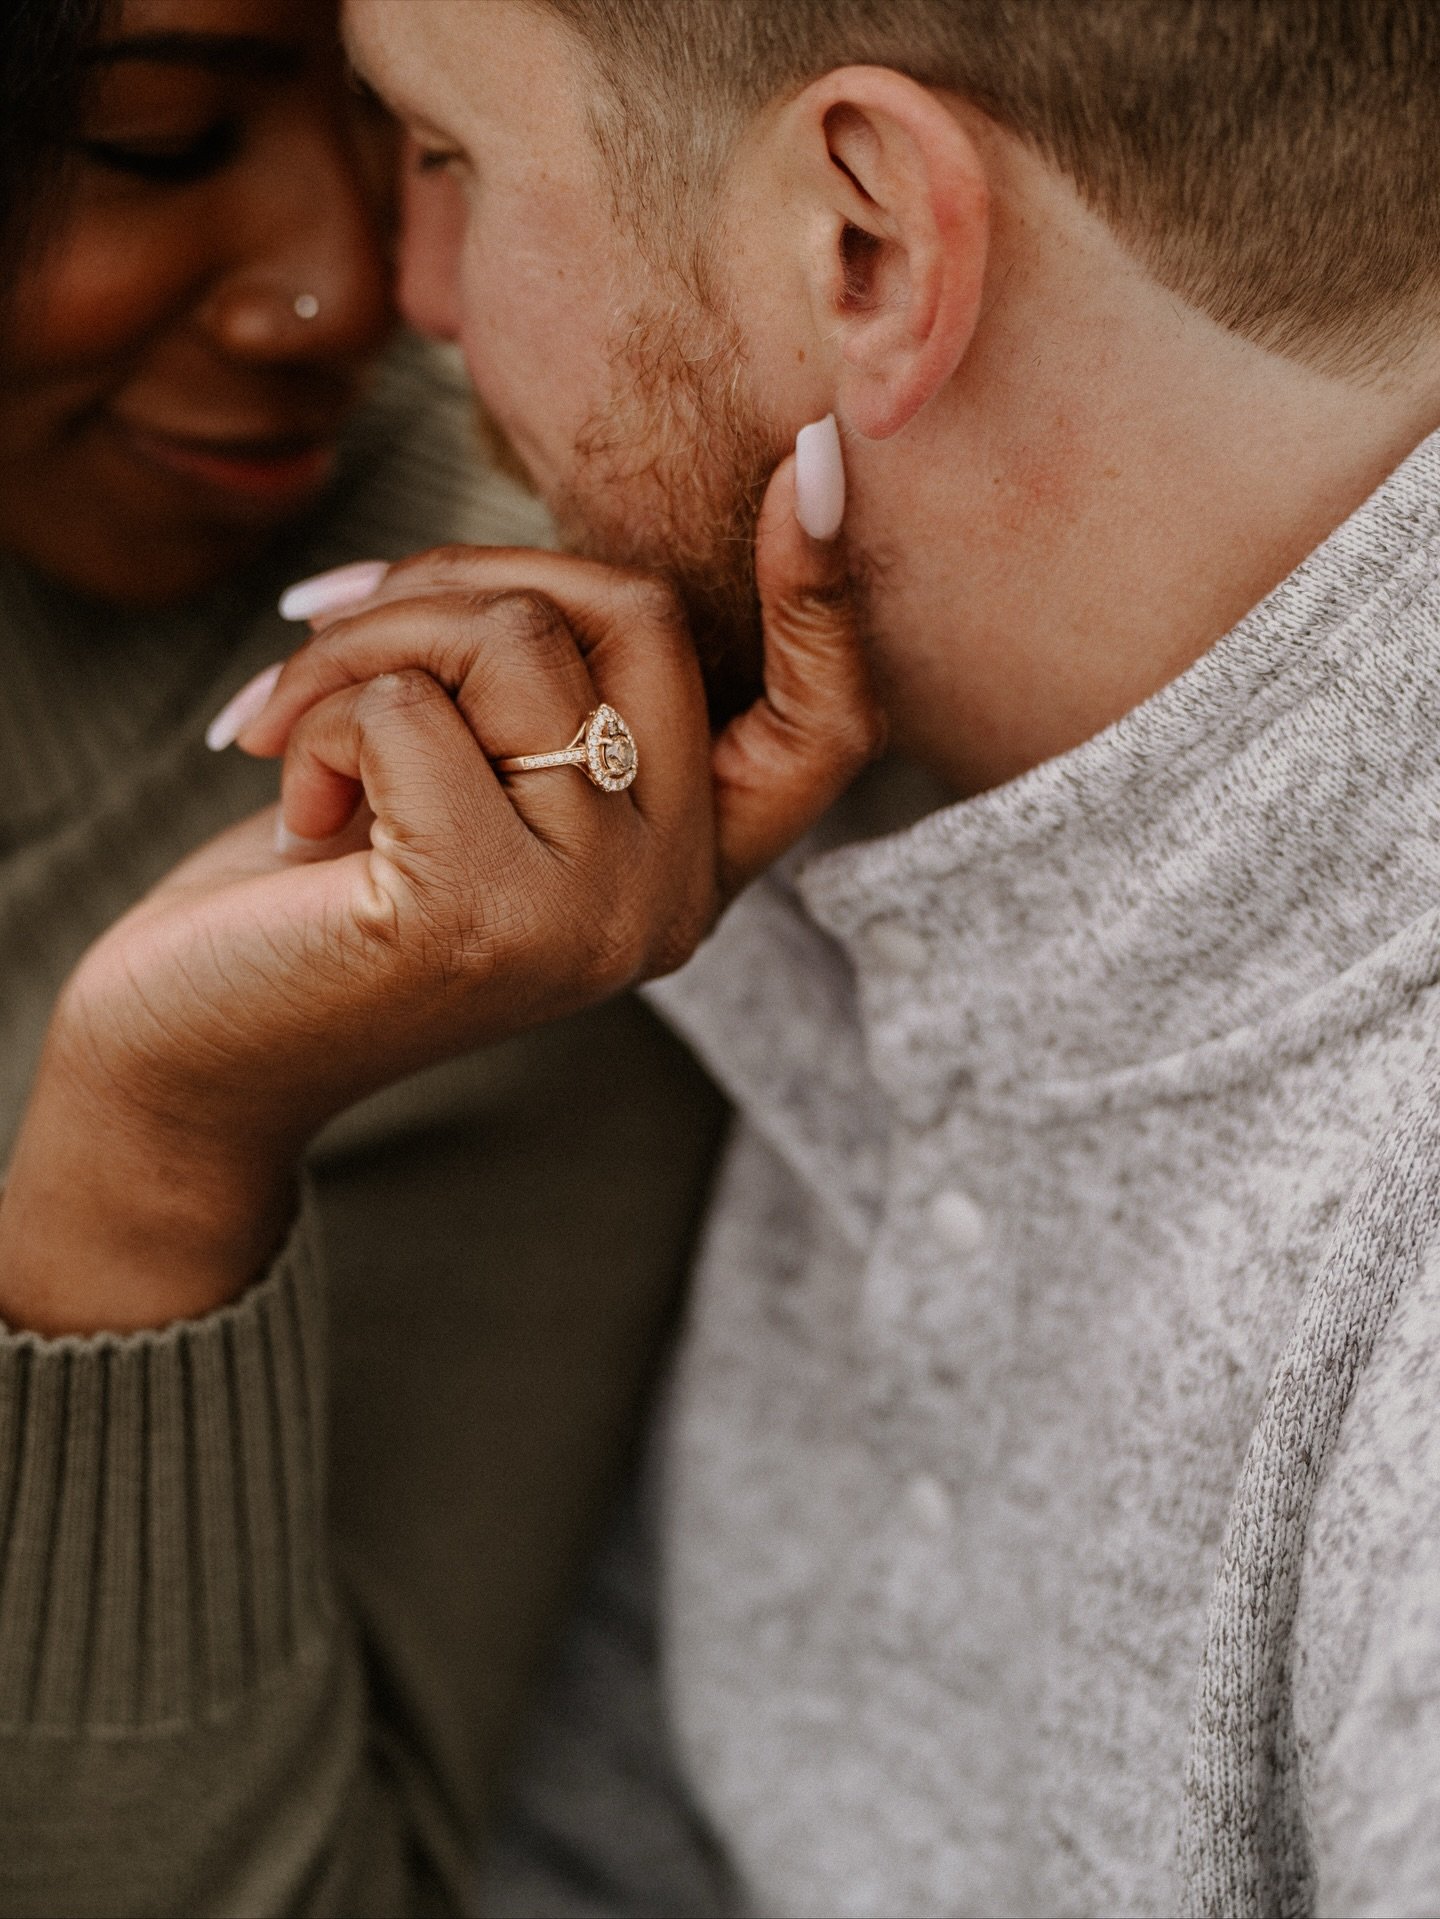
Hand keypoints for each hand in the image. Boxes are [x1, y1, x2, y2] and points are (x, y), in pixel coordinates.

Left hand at [0, 453, 880, 1334]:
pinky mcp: (480, 918)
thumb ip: (549, 693)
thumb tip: (545, 570)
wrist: (202, 1051)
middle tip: (338, 631)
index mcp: (688, 862)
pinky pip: (407, 708)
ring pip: (516, 642)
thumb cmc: (329, 886)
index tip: (819, 460)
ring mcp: (589, 916)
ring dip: (363, 644)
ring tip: (292, 729)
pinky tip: (295, 806)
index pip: (821, 726)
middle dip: (459, 580)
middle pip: (637, 615)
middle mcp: (669, 899)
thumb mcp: (470, 776)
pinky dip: (314, 717)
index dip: (827, 593)